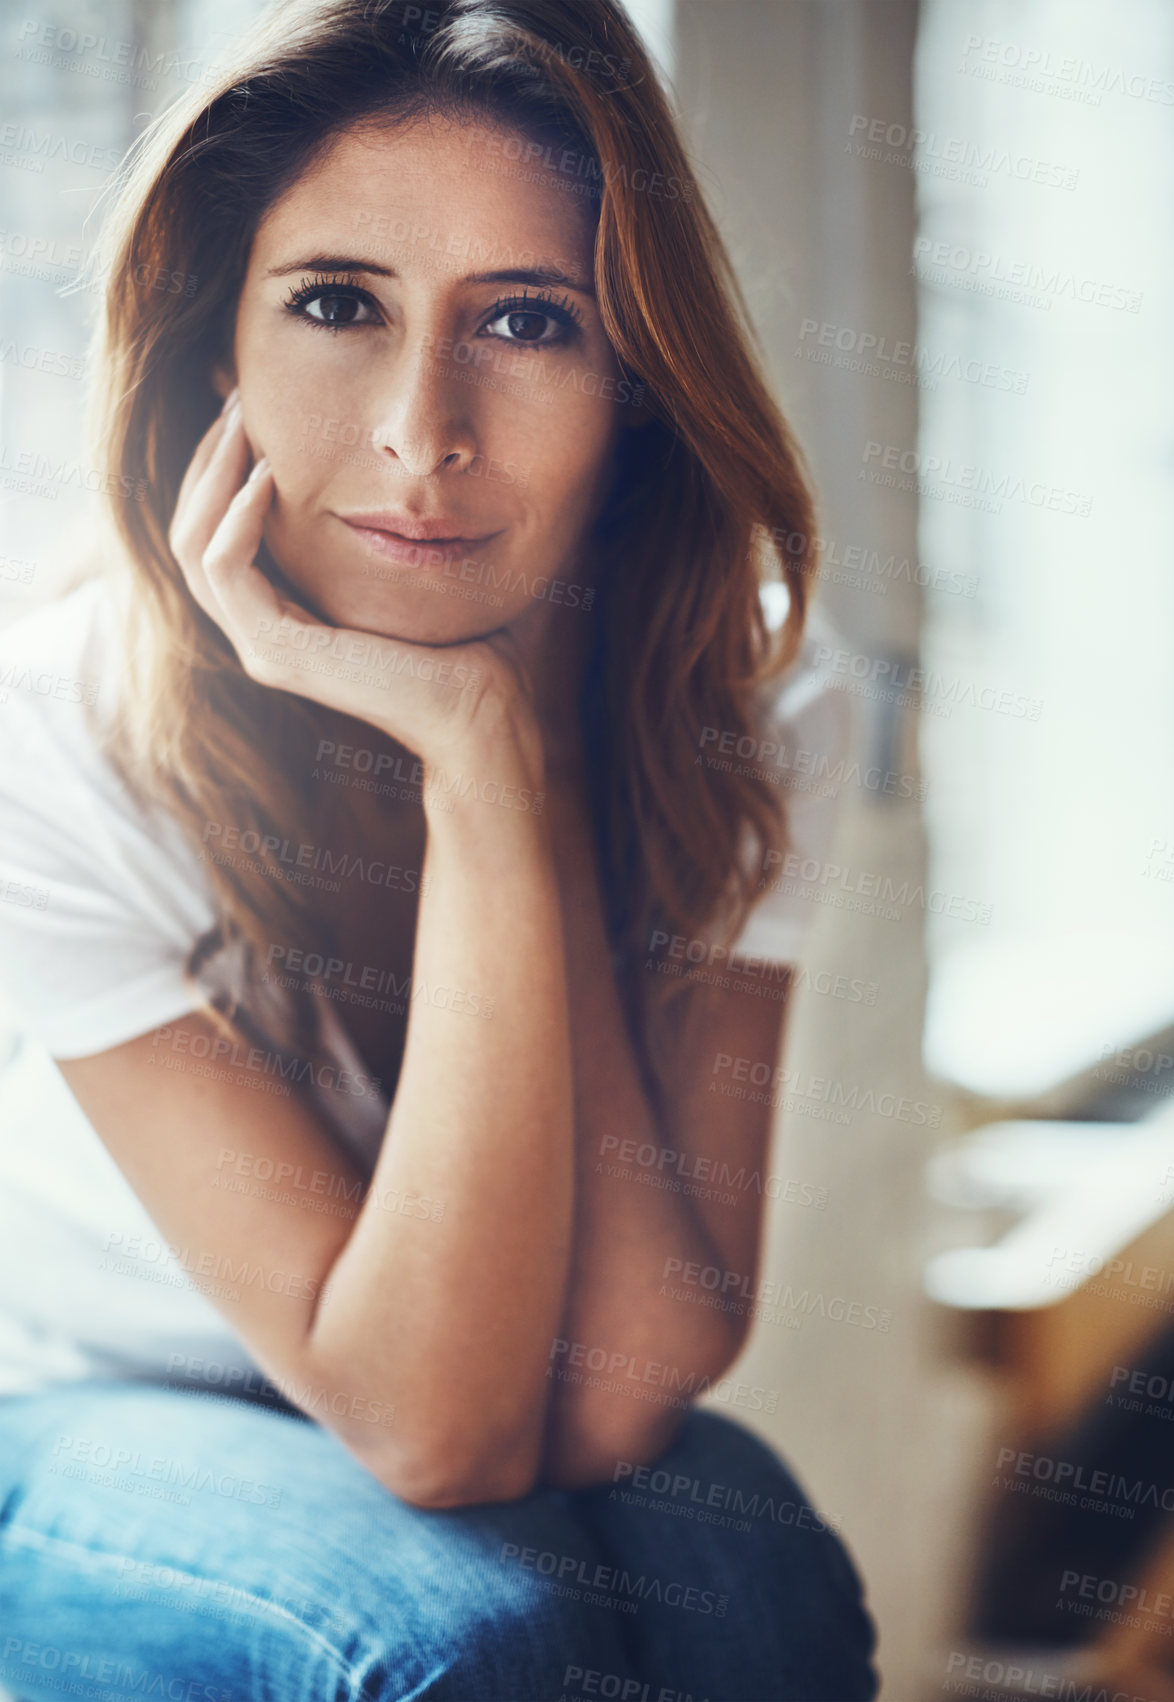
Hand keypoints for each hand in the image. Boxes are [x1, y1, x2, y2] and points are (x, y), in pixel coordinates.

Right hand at [168, 391, 544, 784]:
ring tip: (244, 423)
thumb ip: (392, 513)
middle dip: (207, 460)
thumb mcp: (418, 559)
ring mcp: (264, 648)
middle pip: (190, 532)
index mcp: (288, 616)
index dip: (222, 468)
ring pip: (191, 546)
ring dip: (211, 475)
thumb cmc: (472, 638)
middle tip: (237, 400)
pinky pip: (224, 569)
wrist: (488, 706)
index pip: (218, 533)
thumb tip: (404, 446)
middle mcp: (263, 634)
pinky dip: (238, 515)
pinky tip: (270, 474)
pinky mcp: (276, 652)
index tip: (249, 408)